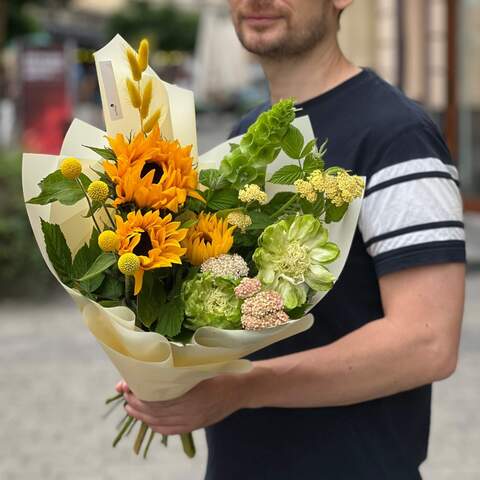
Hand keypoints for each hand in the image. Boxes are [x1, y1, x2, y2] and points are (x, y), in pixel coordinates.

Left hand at [116, 375, 245, 434]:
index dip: (138, 391)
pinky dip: (154, 425)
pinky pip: (169, 430)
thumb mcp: (201, 363)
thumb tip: (155, 361)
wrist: (241, 388)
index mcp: (191, 391)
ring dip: (141, 415)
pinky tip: (147, 418)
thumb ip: (180, 365)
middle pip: (153, 410)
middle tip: (124, 392)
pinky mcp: (194, 426)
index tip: (127, 383)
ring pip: (158, 422)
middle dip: (134, 402)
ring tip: (129, 406)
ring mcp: (192, 420)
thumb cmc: (221, 370)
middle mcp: (190, 409)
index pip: (155, 396)